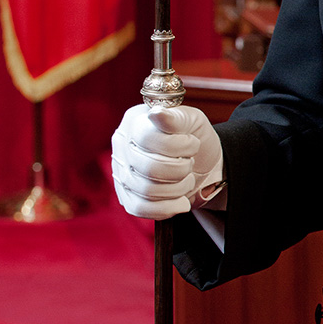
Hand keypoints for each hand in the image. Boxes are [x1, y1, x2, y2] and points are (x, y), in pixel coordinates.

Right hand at [111, 104, 222, 220]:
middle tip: (189, 161)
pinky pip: (140, 209)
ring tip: (187, 178)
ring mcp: (121, 172)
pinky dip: (168, 208)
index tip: (193, 143)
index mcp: (135, 122)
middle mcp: (122, 146)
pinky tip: (182, 201)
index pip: (148, 138)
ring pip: (146, 191)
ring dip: (178, 188)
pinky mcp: (126, 196)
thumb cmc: (193, 137)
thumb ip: (176, 117)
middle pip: (149, 168)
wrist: (201, 163)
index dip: (178, 146)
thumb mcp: (192, 120)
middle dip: (181, 168)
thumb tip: (156, 114)